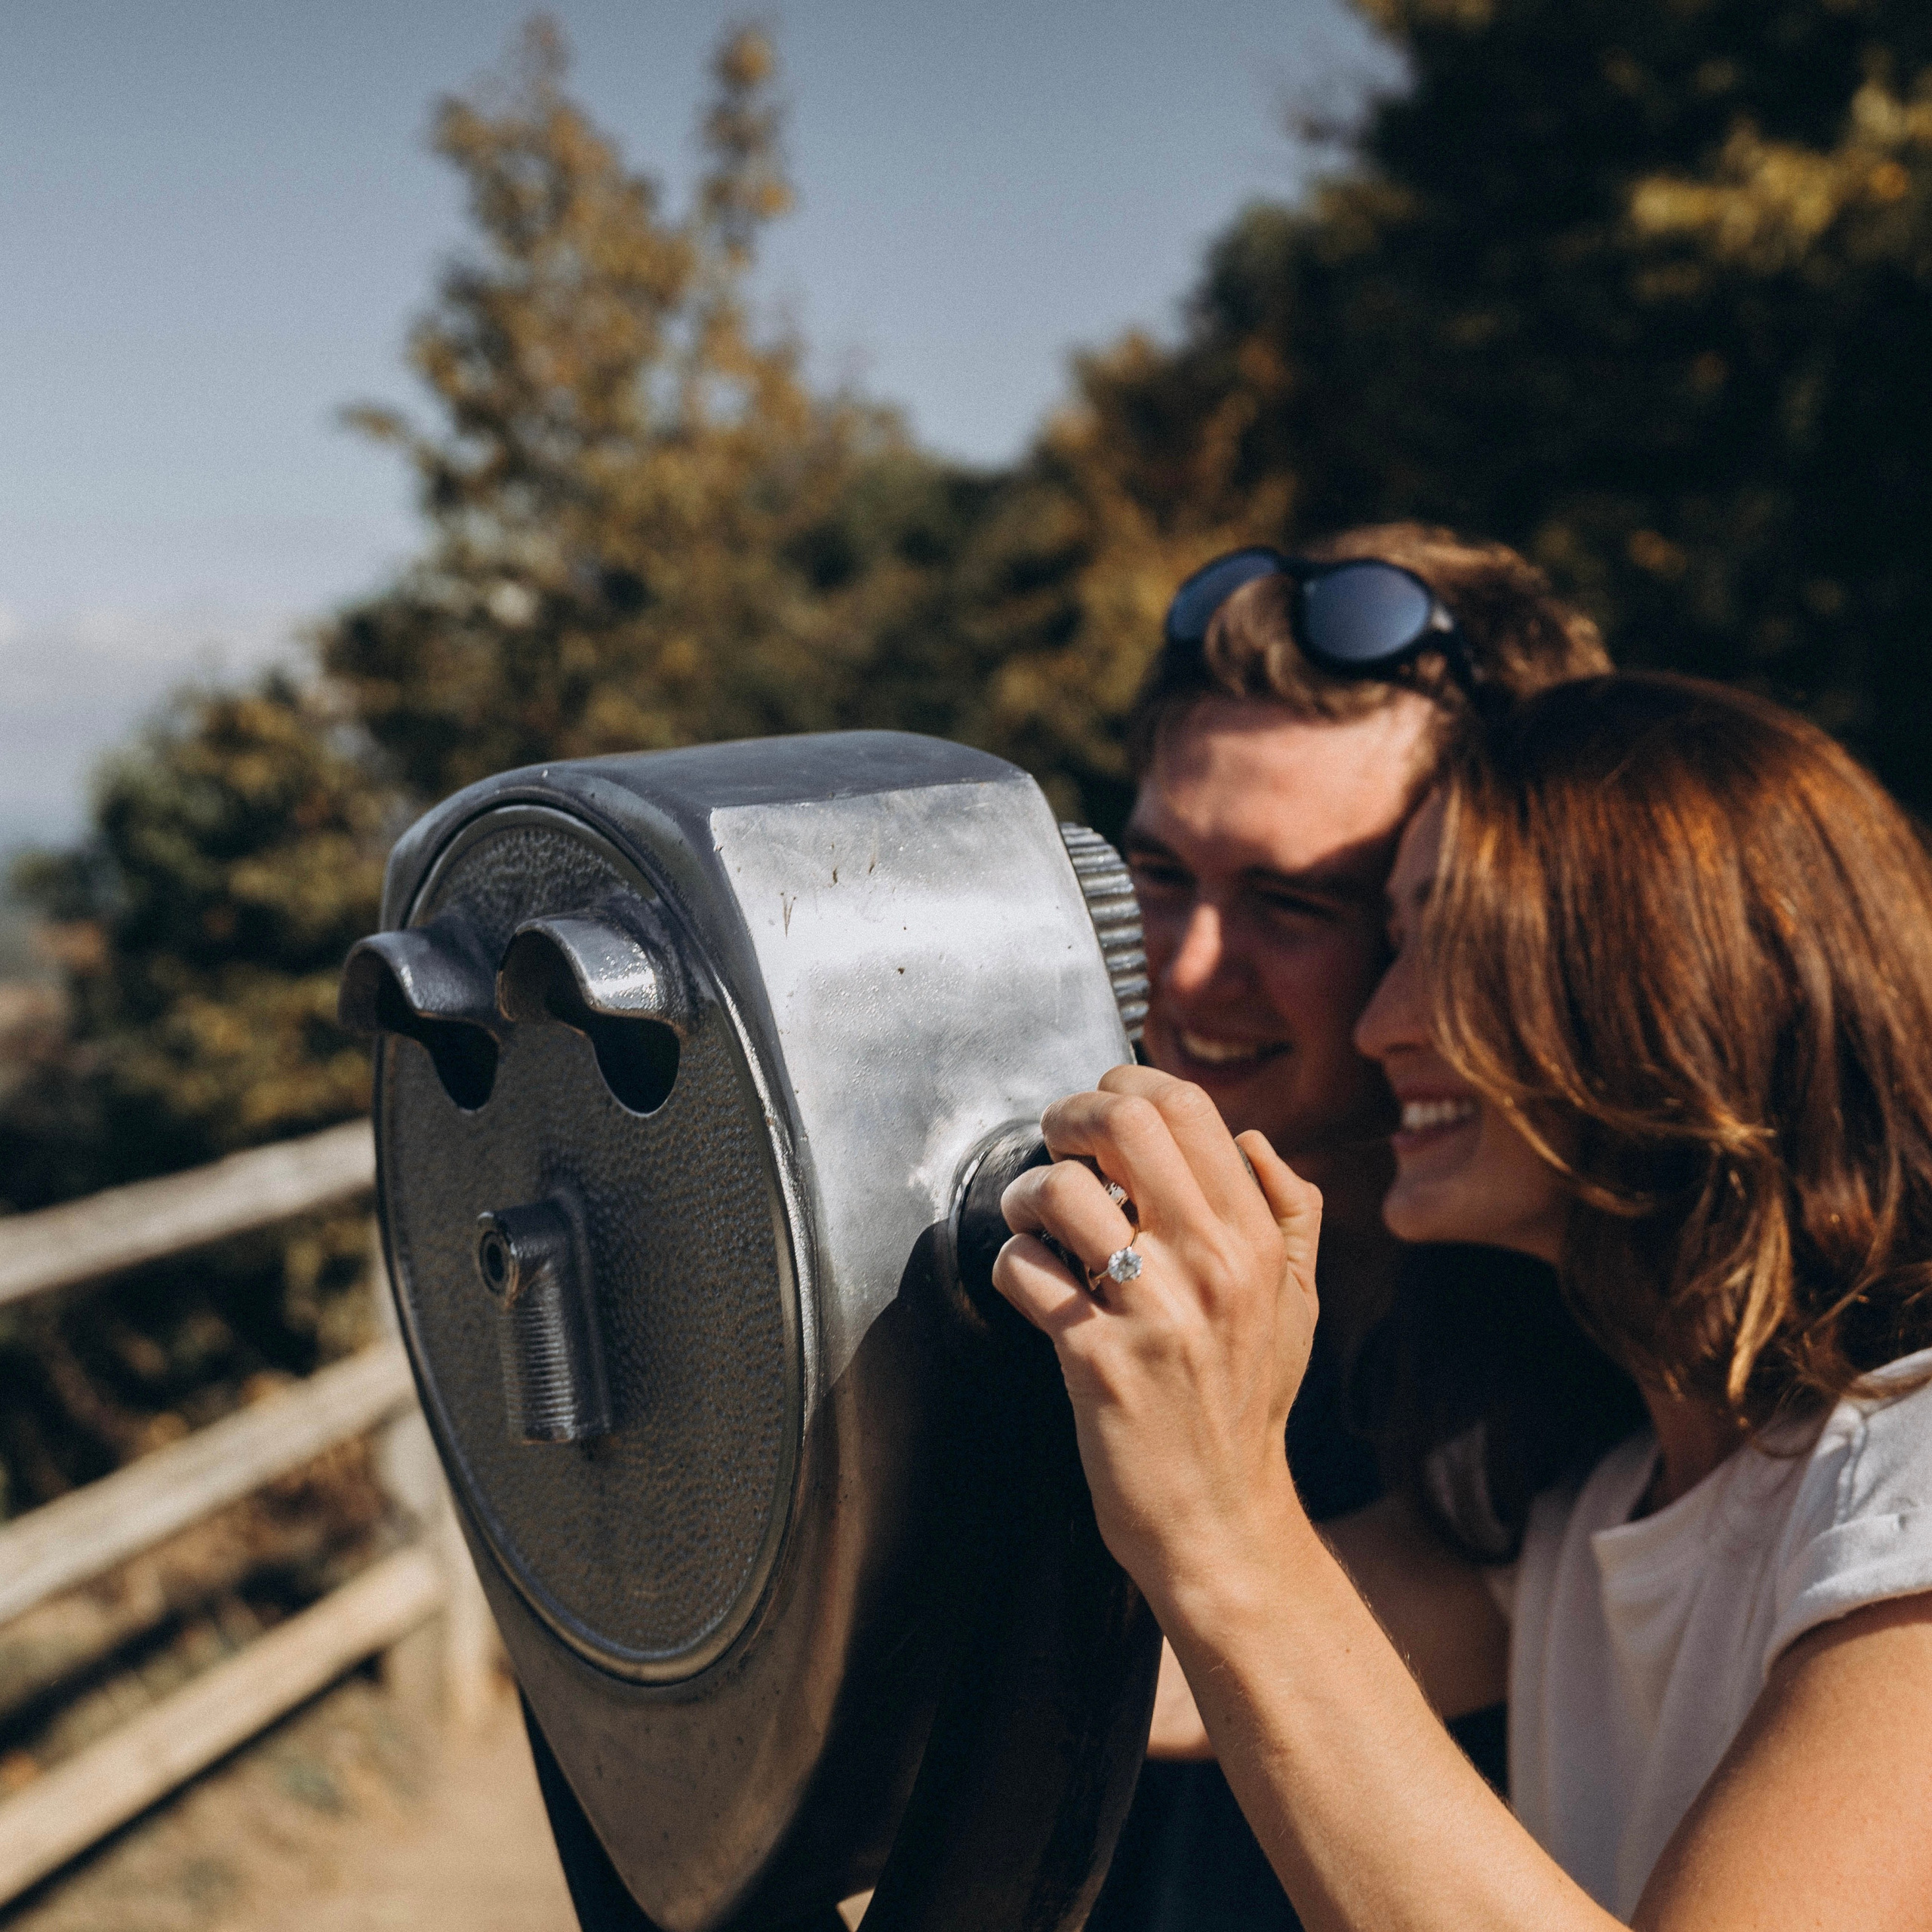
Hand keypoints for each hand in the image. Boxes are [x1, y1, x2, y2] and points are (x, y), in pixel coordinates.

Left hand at [992, 1065, 1323, 1614]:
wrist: (1221, 1521)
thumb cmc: (1249, 1408)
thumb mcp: (1298, 1305)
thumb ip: (1292, 1213)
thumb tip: (1252, 1140)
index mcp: (1256, 1240)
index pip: (1190, 1106)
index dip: (1128, 1086)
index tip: (1102, 1116)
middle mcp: (1211, 1264)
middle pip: (1127, 1121)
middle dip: (1070, 1114)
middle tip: (1057, 1143)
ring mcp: (1152, 1311)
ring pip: (1061, 1191)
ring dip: (1027, 1193)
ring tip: (1034, 1219)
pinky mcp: (1095, 1360)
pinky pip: (1026, 1271)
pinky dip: (1012, 1263)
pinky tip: (1030, 1282)